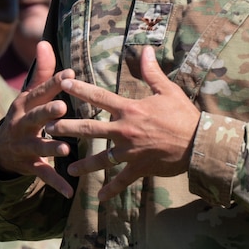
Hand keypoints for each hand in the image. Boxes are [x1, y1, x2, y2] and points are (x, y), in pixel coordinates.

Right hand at [0, 42, 76, 198]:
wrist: (2, 150)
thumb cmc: (25, 116)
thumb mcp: (30, 94)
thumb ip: (42, 71)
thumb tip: (44, 42)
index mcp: (24, 105)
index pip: (39, 92)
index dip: (54, 84)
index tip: (70, 75)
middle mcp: (22, 125)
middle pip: (34, 118)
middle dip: (47, 113)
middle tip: (62, 108)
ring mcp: (24, 146)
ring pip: (38, 147)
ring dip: (50, 148)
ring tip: (64, 150)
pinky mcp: (29, 165)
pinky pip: (43, 174)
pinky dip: (56, 183)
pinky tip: (70, 190)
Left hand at [52, 46, 200, 201]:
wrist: (200, 143)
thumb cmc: (184, 115)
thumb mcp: (168, 90)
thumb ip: (151, 72)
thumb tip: (144, 49)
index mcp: (130, 110)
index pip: (99, 97)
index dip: (80, 89)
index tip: (63, 84)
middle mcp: (125, 130)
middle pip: (90, 129)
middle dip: (67, 128)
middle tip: (48, 129)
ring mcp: (130, 151)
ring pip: (101, 159)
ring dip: (84, 165)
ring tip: (68, 168)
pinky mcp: (139, 168)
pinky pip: (122, 181)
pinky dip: (111, 190)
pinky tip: (100, 198)